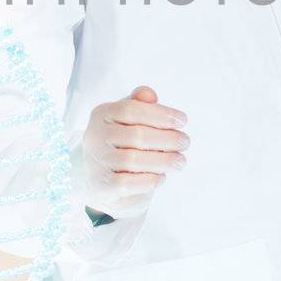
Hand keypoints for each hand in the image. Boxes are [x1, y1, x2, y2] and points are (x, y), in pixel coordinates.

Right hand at [80, 85, 188, 218]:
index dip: (161, 114)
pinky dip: (150, 179)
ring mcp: (97, 163)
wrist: (99, 181)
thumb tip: (149, 94)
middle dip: (168, 139)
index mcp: (101, 115)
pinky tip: (160, 176)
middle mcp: (95, 137)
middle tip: (185, 142)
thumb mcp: (128, 121)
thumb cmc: (120, 145)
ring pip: (134, 160)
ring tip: (180, 161)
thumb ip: (139, 105)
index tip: (182, 120)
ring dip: (164, 161)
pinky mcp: (103, 187)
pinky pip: (129, 183)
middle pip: (137, 135)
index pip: (131, 109)